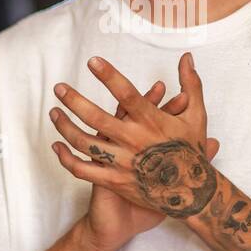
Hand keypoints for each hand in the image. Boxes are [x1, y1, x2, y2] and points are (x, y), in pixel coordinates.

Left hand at [50, 53, 218, 220]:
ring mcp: (122, 162)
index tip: (92, 61)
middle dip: (74, 101)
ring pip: (84, 143)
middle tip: (59, 88)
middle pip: (96, 118)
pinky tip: (56, 146)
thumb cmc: (191, 150)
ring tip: (54, 112)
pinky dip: (66, 158)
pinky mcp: (115, 181)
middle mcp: (134, 141)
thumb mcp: (197, 115)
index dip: (109, 76)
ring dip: (65, 126)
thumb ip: (191, 84)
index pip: (127, 94)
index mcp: (152, 122)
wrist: (193, 194)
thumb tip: (187, 56)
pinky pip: (83, 170)